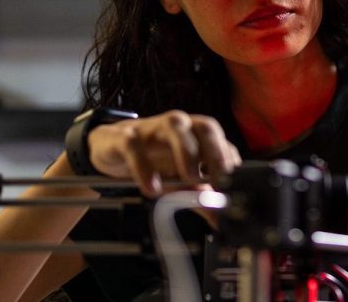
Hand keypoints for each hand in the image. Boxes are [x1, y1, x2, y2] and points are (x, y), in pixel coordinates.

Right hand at [85, 110, 241, 196]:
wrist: (113, 147)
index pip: (223, 142)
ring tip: (189, 180)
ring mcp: (154, 128)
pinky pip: (136, 145)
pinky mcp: (127, 136)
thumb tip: (223, 220)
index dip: (230, 163)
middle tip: (217, 180)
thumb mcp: (181, 182)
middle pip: (206, 126)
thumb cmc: (155, 160)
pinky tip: (151, 187)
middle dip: (216, 152)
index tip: (233, 187)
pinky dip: (144, 166)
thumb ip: (202, 198)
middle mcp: (181, 126)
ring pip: (175, 126)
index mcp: (199, 135)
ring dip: (187, 152)